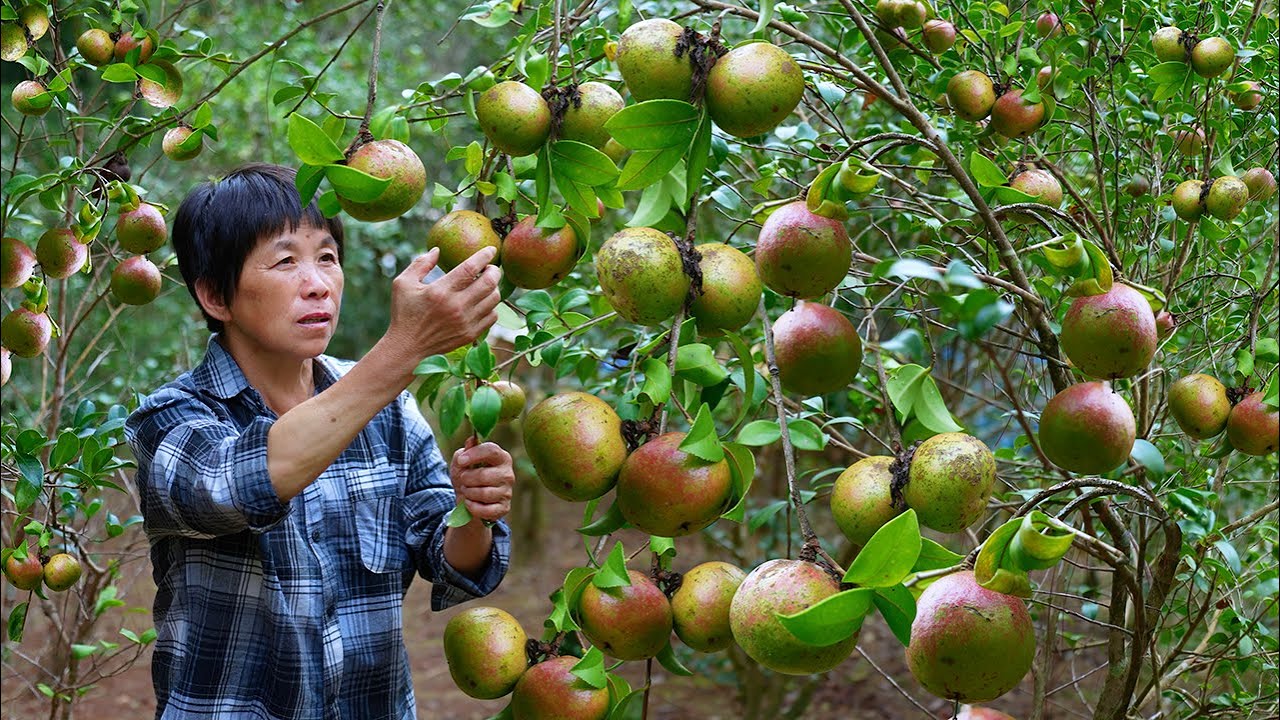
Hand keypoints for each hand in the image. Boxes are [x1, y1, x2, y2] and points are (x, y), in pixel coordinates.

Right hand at [387, 246, 501, 360]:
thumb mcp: (403, 284)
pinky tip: (482, 302)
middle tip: (490, 268)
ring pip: (494, 299)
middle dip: (494, 271)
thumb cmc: (404, 312)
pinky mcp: (470, 334)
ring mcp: (465, 322)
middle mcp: (456, 307)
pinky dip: (491, 306)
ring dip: (494, 288)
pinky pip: (492, 316)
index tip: (491, 250)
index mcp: (440, 291)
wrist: (407, 346)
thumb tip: (437, 250)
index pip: (470, 268)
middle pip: (489, 283)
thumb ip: (420, 264)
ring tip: (486, 284)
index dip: (484, 256)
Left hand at [448, 437, 513, 523]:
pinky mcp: (504, 508)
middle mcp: (508, 474)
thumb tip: (471, 441)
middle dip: (467, 479)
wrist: (468, 500)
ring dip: (468, 493)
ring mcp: (507, 492)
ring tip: (467, 491)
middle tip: (463, 480)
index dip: (474, 455)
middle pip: (484, 475)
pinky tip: (470, 503)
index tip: (461, 461)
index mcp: (501, 457)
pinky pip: (486, 510)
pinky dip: (473, 507)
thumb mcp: (461, 462)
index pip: (491, 451)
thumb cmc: (467, 476)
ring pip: (484, 493)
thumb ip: (465, 451)